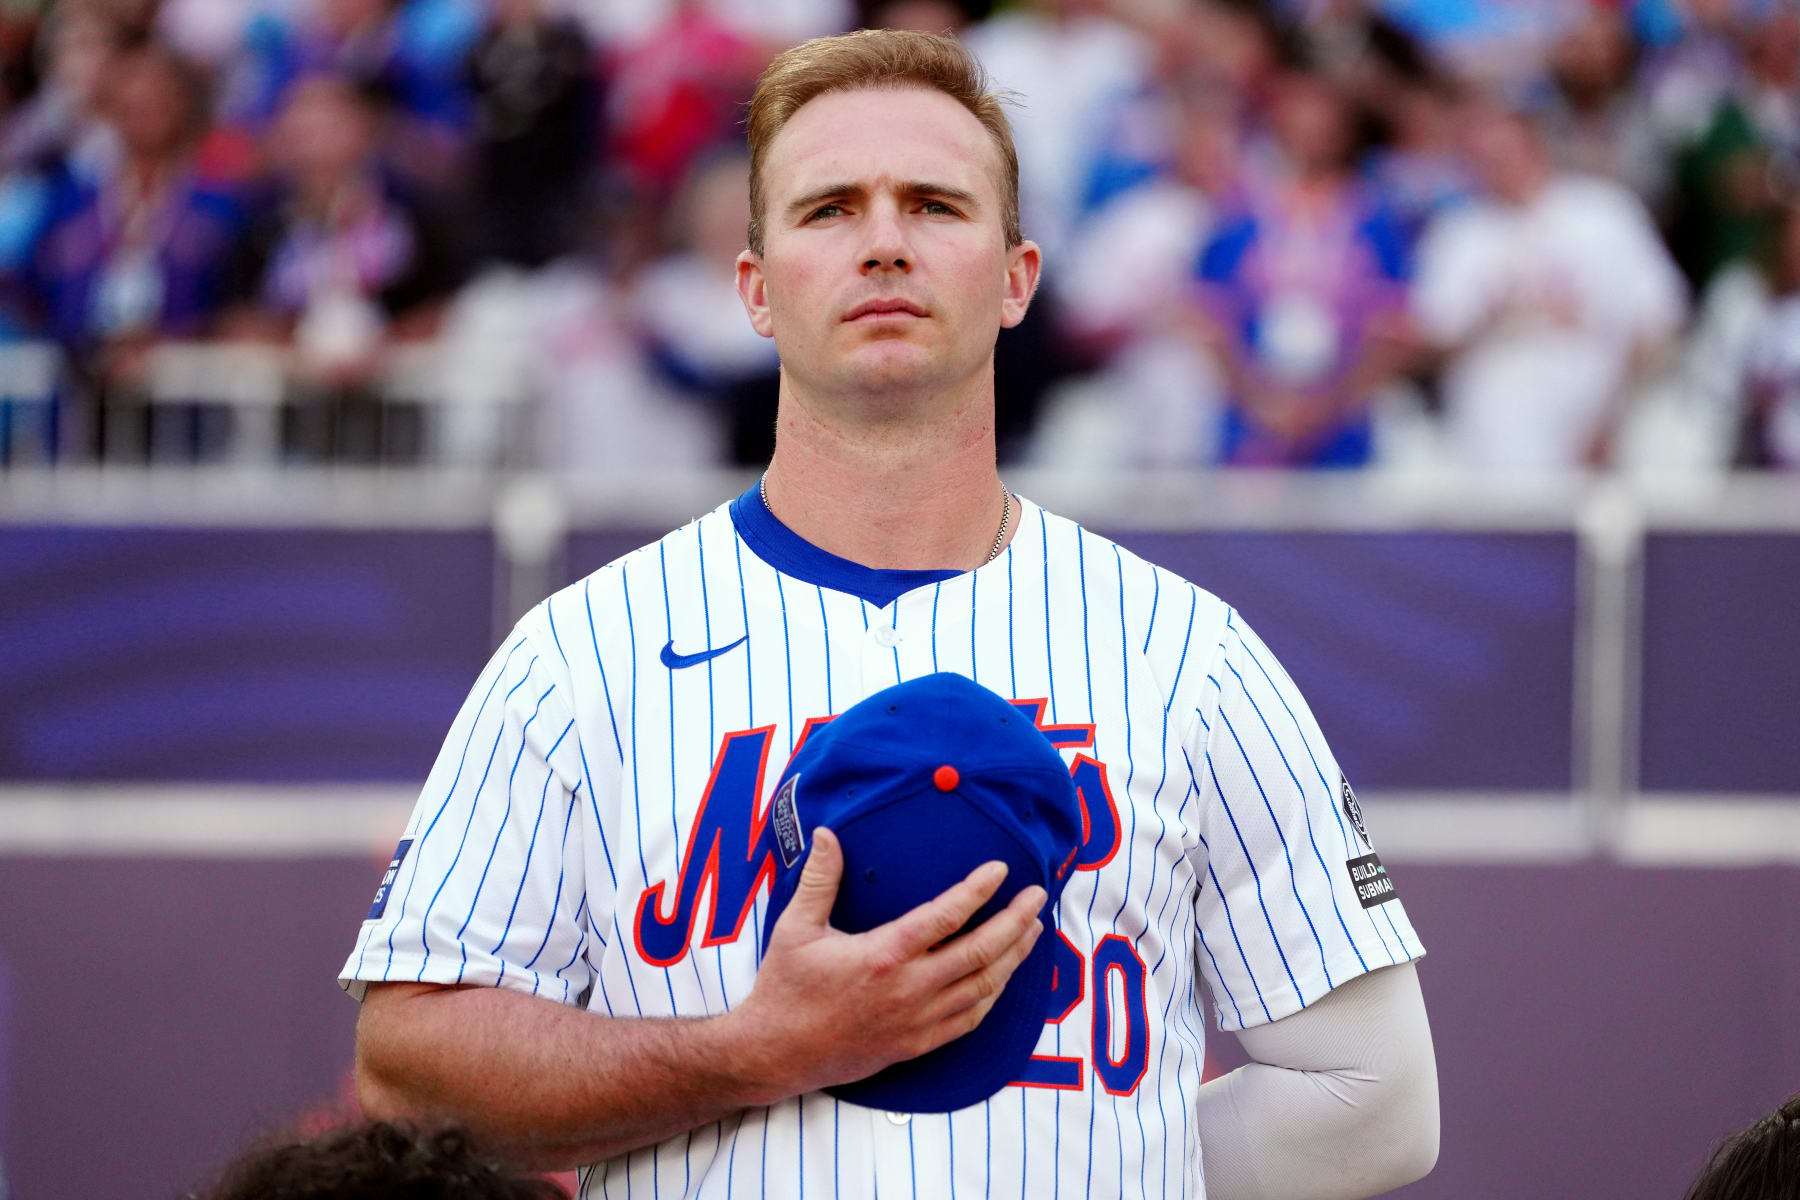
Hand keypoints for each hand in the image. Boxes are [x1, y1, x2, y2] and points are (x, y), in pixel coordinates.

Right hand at [729, 827, 1046, 1103]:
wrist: (777, 1054)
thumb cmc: (786, 989)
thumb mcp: (795, 927)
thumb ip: (819, 879)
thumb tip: (827, 834)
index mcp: (884, 955)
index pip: (945, 916)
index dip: (978, 890)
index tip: (1000, 869)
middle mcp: (909, 989)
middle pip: (979, 953)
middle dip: (1015, 922)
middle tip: (1037, 897)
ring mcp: (917, 1020)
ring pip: (982, 988)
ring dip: (1013, 958)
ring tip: (1033, 931)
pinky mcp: (916, 1045)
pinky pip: (969, 1021)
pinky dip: (992, 997)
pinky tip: (1002, 979)